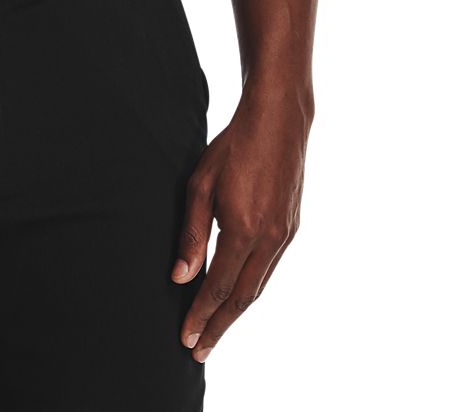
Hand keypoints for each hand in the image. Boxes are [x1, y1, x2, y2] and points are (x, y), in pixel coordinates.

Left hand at [171, 83, 310, 361]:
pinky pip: (269, 268)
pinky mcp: (291, 227)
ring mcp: (285, 234)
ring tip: (214, 330)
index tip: (187, 339)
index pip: (219, 286)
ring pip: (259, 286)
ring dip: (236, 312)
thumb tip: (181, 277)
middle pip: (243, 297)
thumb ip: (191, 234)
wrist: (278, 121)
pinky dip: (251, 289)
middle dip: (219, 326)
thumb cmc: (232, 147)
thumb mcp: (200, 185)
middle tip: (199, 351)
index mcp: (243, 228)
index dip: (202, 315)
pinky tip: (237, 296)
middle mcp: (269, 238)